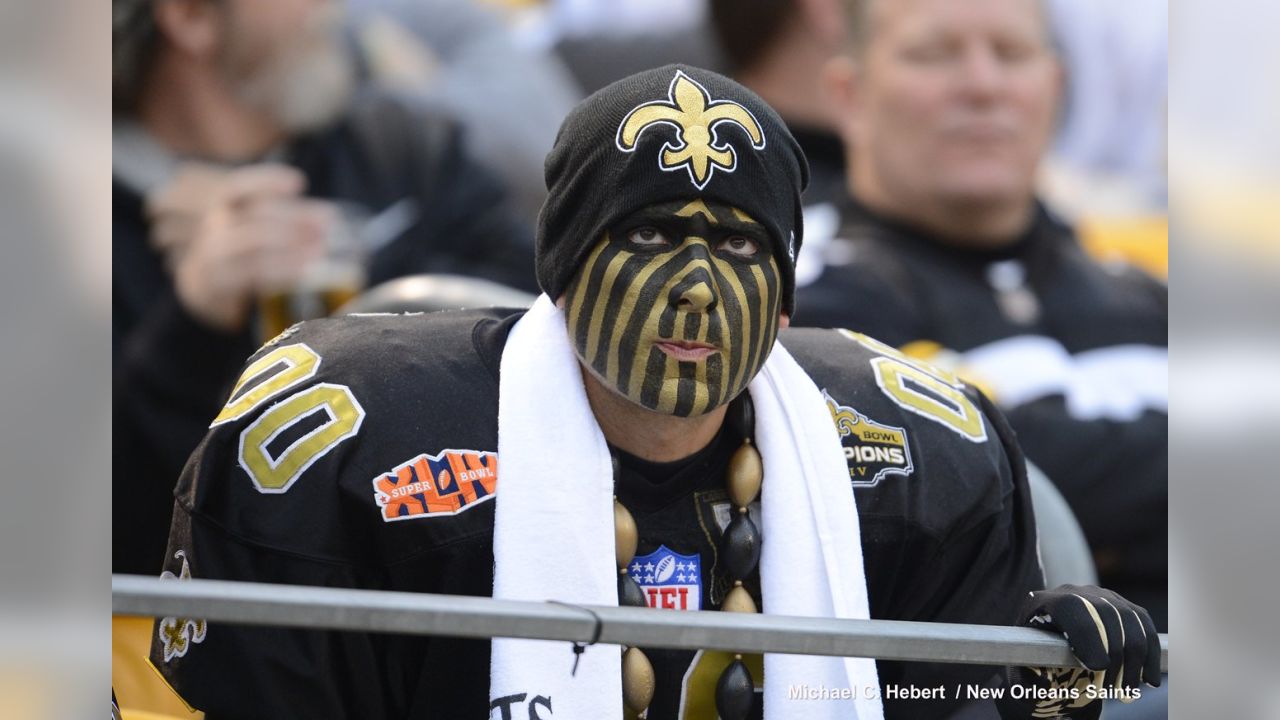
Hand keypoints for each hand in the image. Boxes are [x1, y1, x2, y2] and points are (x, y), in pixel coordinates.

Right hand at [155, 164, 331, 331]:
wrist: (207, 288)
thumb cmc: (242, 251)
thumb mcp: (257, 228)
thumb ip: (285, 220)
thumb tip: (327, 220)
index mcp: (224, 206)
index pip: (238, 187)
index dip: (267, 181)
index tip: (300, 183)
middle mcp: (214, 227)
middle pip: (252, 215)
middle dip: (294, 216)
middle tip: (327, 220)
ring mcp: (211, 255)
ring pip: (249, 243)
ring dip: (289, 244)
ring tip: (319, 248)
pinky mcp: (215, 284)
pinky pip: (249, 274)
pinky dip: (279, 270)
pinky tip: (303, 270)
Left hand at [1000, 584, 1161, 718]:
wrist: (1050, 642)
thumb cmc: (1035, 659)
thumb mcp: (1026, 663)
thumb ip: (1033, 669)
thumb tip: (1049, 677)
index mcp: (1045, 600)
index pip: (1073, 607)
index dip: (1088, 636)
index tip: (1098, 667)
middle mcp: (1076, 590)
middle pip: (1105, 614)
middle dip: (1114, 657)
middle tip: (1114, 691)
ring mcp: (1102, 595)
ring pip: (1129, 620)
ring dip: (1134, 660)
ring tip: (1128, 691)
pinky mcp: (1124, 606)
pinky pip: (1143, 625)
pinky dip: (1150, 654)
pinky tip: (1148, 680)